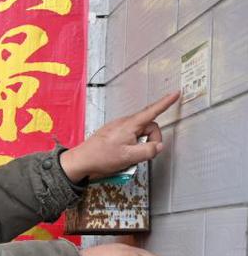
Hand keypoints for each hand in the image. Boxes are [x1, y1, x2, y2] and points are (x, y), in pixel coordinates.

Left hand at [59, 91, 177, 182]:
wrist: (81, 161)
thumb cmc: (100, 157)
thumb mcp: (128, 157)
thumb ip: (148, 151)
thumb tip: (158, 146)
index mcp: (129, 125)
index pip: (152, 111)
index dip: (166, 103)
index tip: (175, 94)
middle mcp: (124, 123)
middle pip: (149, 127)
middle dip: (152, 140)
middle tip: (143, 154)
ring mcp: (118, 128)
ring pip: (140, 133)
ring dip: (141, 144)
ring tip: (129, 157)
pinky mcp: (114, 134)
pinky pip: (130, 137)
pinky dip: (133, 146)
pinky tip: (124, 156)